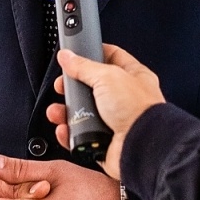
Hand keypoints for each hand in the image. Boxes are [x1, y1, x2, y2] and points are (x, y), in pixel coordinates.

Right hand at [46, 45, 165, 179]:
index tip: (76, 55)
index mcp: (133, 76)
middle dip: (73, 87)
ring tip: (57, 111)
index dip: (93, 53)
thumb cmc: (138, 110)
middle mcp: (125, 99)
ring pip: (83, 113)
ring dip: (66, 112)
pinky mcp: (105, 142)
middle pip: (92, 87)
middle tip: (62, 85)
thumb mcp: (107, 77)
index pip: (112, 57)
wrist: (142, 146)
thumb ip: (84, 66)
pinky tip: (64, 129)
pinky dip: (70, 134)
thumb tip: (67, 56)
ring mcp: (114, 122)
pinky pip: (81, 137)